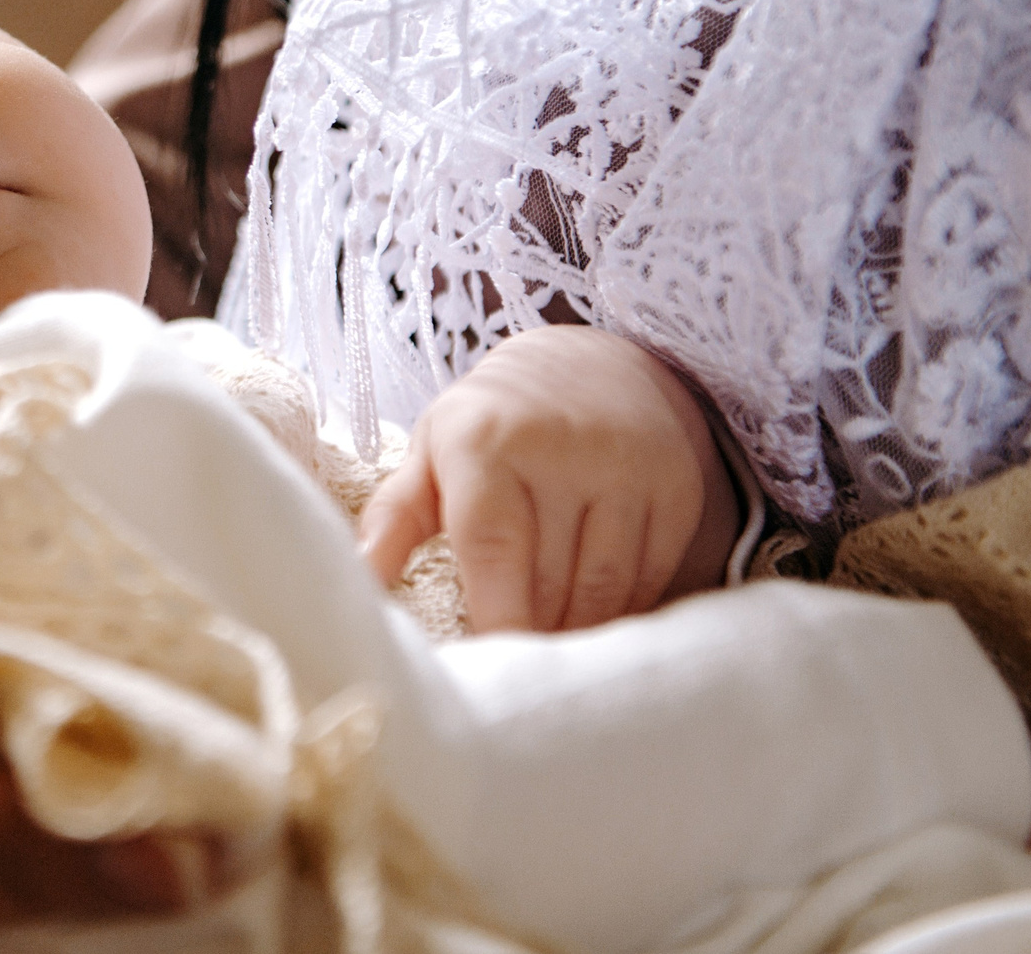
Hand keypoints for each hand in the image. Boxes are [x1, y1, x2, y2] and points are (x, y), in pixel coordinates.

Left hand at [359, 325, 739, 631]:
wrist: (592, 365)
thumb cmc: (492, 424)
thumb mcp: (433, 452)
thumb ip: (393, 517)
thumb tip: (354, 577)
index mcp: (487, 440)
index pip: (492, 548)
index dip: (492, 616)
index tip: (485, 665)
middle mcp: (563, 449)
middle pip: (548, 580)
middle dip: (527, 630)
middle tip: (510, 666)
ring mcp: (628, 469)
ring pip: (602, 589)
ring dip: (574, 631)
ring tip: (548, 648)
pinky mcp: (676, 490)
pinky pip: (648, 579)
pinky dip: (619, 611)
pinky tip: (593, 618)